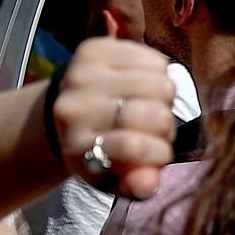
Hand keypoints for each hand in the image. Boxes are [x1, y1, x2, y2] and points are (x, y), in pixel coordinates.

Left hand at [51, 37, 177, 198]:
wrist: (69, 113)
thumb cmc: (102, 149)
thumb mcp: (116, 177)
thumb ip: (135, 185)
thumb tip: (148, 183)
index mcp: (77, 146)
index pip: (132, 145)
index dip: (157, 153)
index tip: (157, 154)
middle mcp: (73, 108)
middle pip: (153, 113)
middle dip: (165, 125)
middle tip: (154, 128)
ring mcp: (80, 75)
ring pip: (160, 83)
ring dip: (165, 99)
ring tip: (149, 105)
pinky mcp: (93, 49)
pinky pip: (154, 58)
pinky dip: (159, 72)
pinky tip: (142, 83)